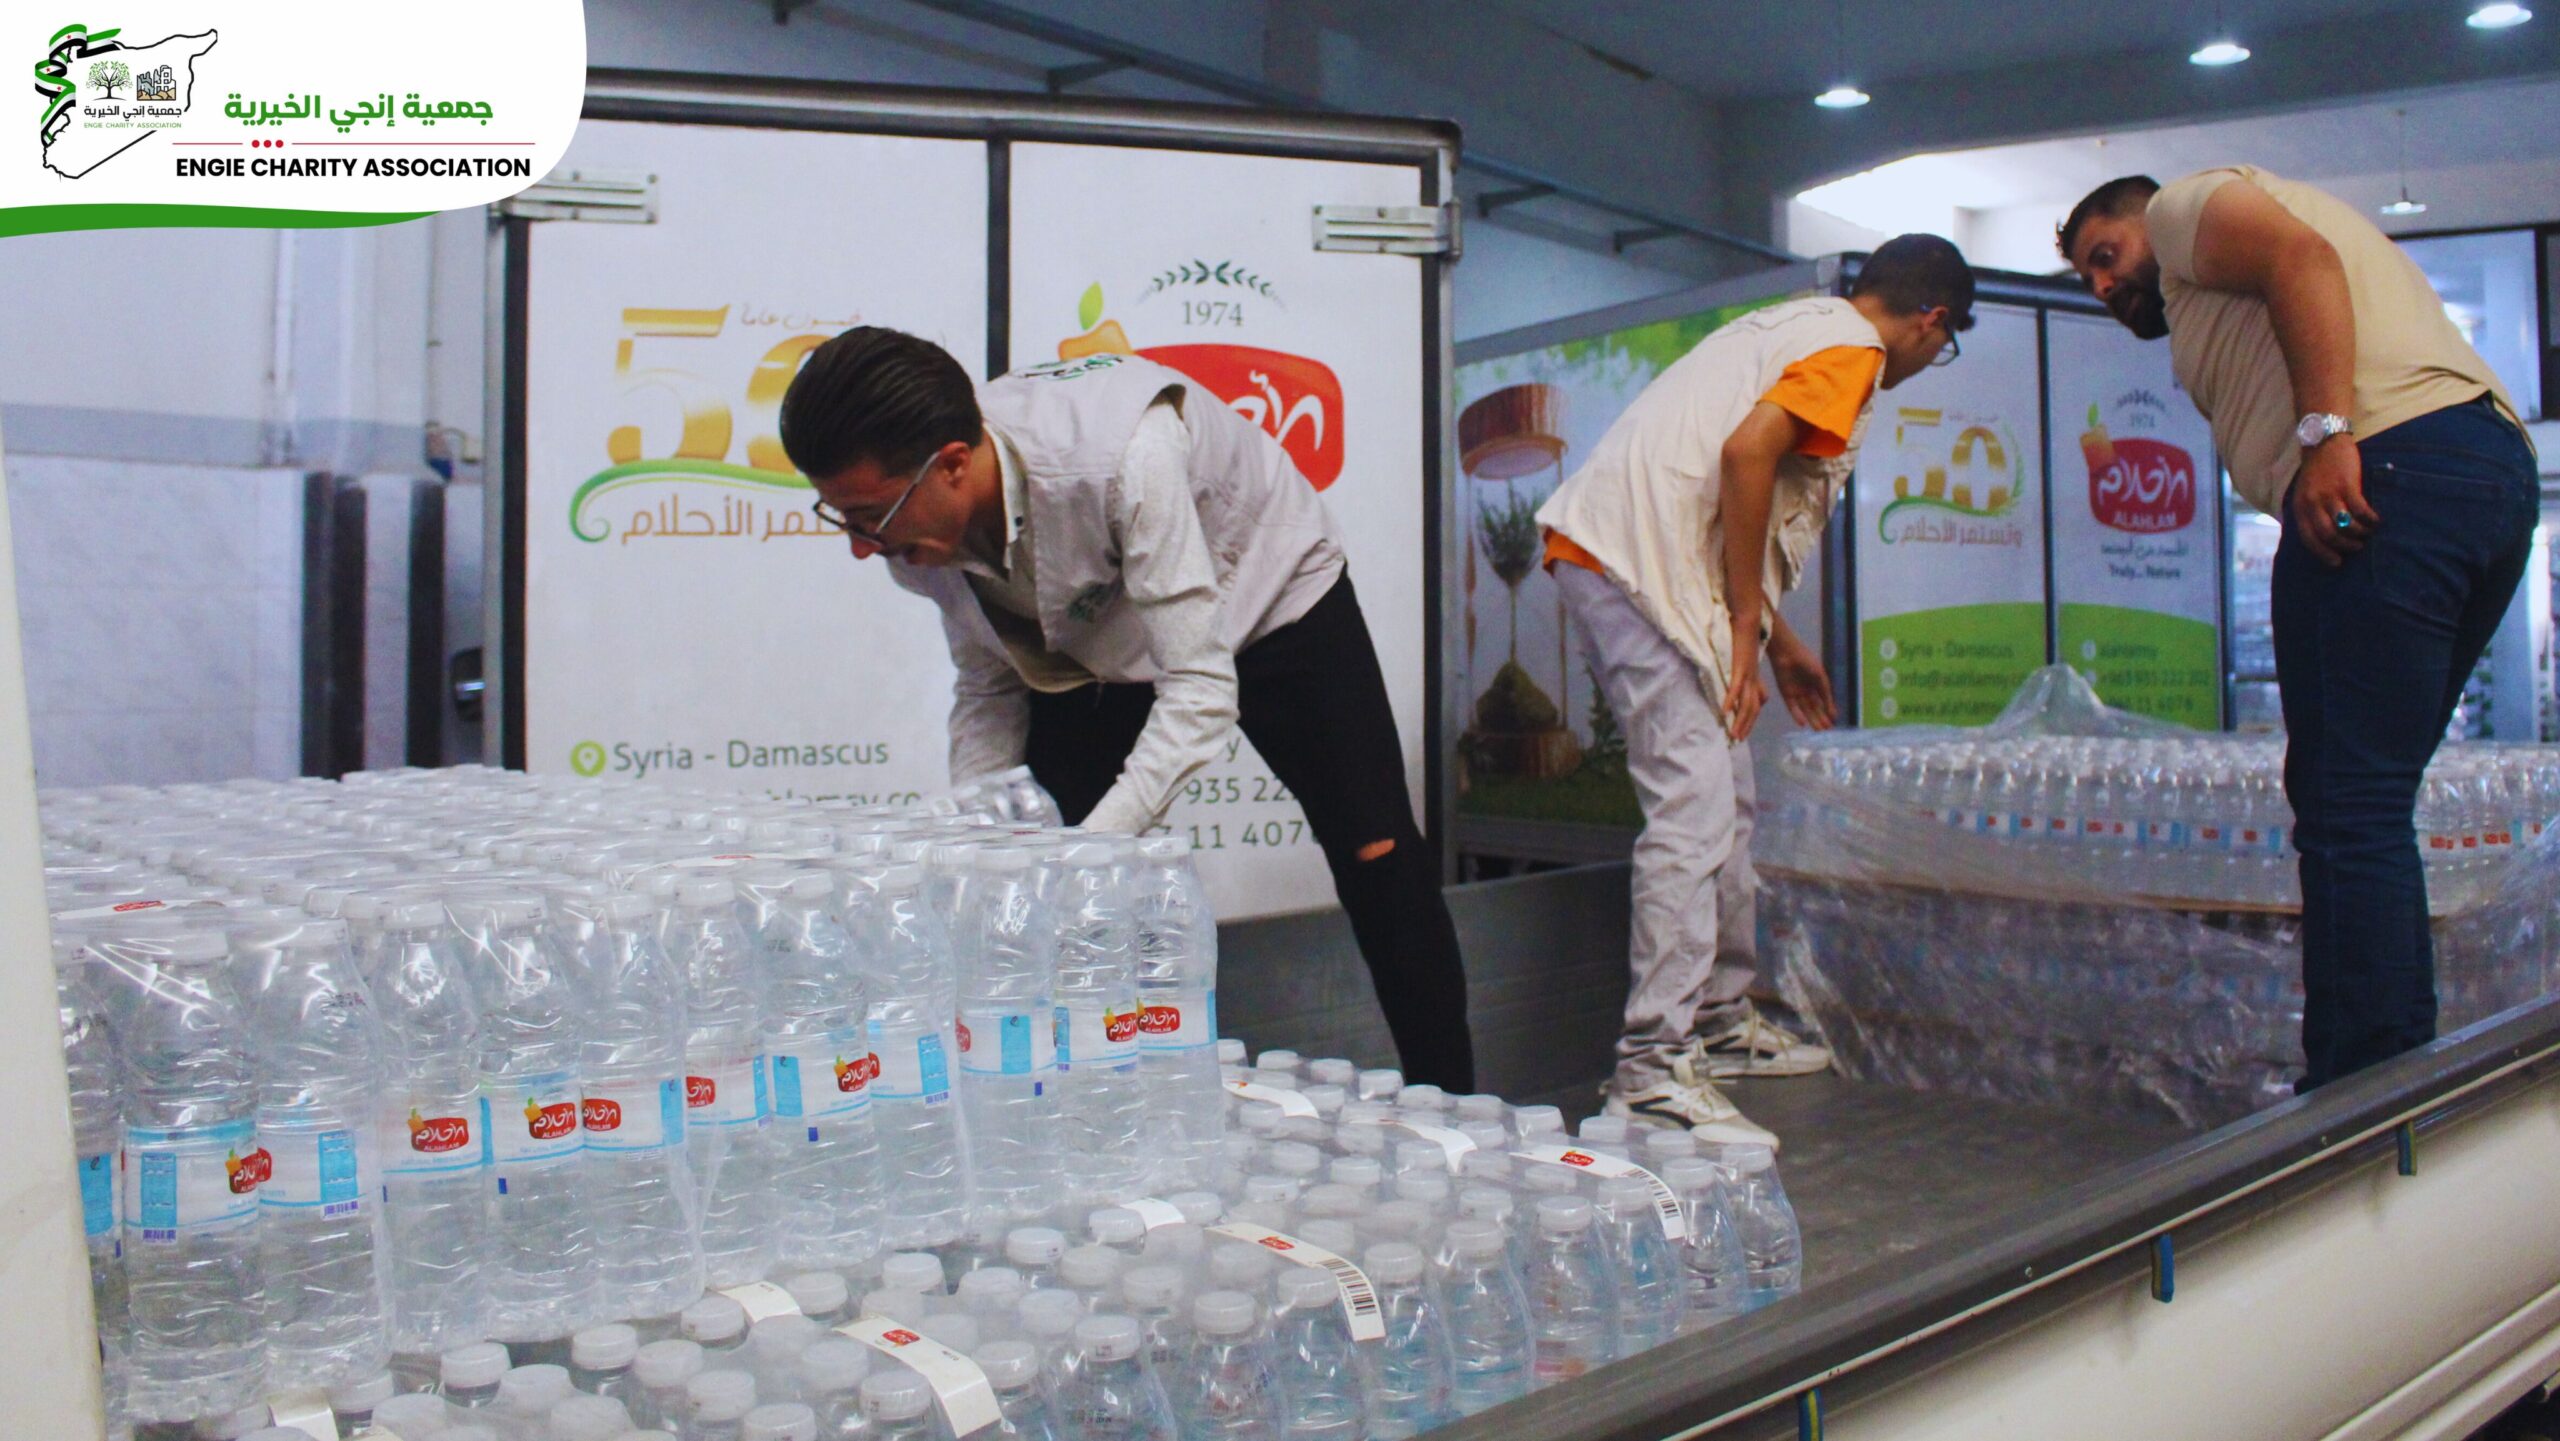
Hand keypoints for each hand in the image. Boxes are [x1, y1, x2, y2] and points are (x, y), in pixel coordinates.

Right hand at [1723, 614, 1767, 741]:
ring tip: (1733, 733)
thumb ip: (1747, 677)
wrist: (1749, 621)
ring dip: (1740, 720)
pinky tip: (1724, 711)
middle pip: (1753, 709)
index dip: (1750, 721)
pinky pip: (1735, 688)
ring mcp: (1747, 675)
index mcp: (1755, 680)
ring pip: (1746, 703)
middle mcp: (1754, 680)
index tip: (1743, 733)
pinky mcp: (1740, 668)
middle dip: (1746, 726)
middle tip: (1738, 740)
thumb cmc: (1744, 640)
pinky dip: (1730, 701)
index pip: (1755, 705)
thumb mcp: (1746, 663)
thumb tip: (1745, 690)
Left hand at [1768, 628, 1835, 730]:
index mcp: (1816, 685)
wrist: (1787, 652)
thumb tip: (1833, 711)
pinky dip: (1797, 715)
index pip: (1823, 703)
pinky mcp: (1786, 694)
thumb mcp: (1820, 677)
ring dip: (1812, 719)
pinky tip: (1803, 723)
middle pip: (1814, 709)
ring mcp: (1796, 693)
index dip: (1827, 713)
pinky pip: (1792, 707)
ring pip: (1805, 710)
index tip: (1833, 723)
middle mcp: (1806, 691)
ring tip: (1818, 730)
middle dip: (1820, 719)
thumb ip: (1826, 694)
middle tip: (1826, 731)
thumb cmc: (1806, 660)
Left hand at [2288, 437, 2375, 566]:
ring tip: (2367, 534)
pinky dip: (2370, 519)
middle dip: (2344, 546)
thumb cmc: (2317, 471)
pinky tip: (2376, 521)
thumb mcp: (2305, 493)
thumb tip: (2324, 537)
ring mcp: (2329, 494)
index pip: (2309, 538)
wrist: (2323, 442)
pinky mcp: (2347, 485)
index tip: (2336, 562)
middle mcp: (2312, 503)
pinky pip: (2360, 510)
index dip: (2323, 553)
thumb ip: (2311, 512)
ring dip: (2359, 534)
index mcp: (2300, 507)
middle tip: (2356, 547)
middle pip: (2328, 535)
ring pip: (2345, 525)